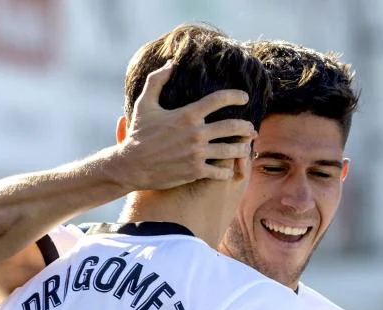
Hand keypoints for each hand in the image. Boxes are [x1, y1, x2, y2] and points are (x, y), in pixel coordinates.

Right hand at [109, 61, 257, 189]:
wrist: (131, 165)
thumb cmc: (138, 133)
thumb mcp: (144, 104)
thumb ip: (157, 81)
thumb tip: (171, 64)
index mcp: (187, 115)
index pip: (218, 100)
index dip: (235, 96)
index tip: (245, 97)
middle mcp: (195, 133)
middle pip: (232, 127)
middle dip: (246, 127)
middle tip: (251, 128)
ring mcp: (197, 154)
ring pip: (231, 151)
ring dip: (243, 149)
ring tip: (246, 148)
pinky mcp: (196, 172)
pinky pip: (221, 172)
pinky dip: (228, 170)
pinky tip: (230, 168)